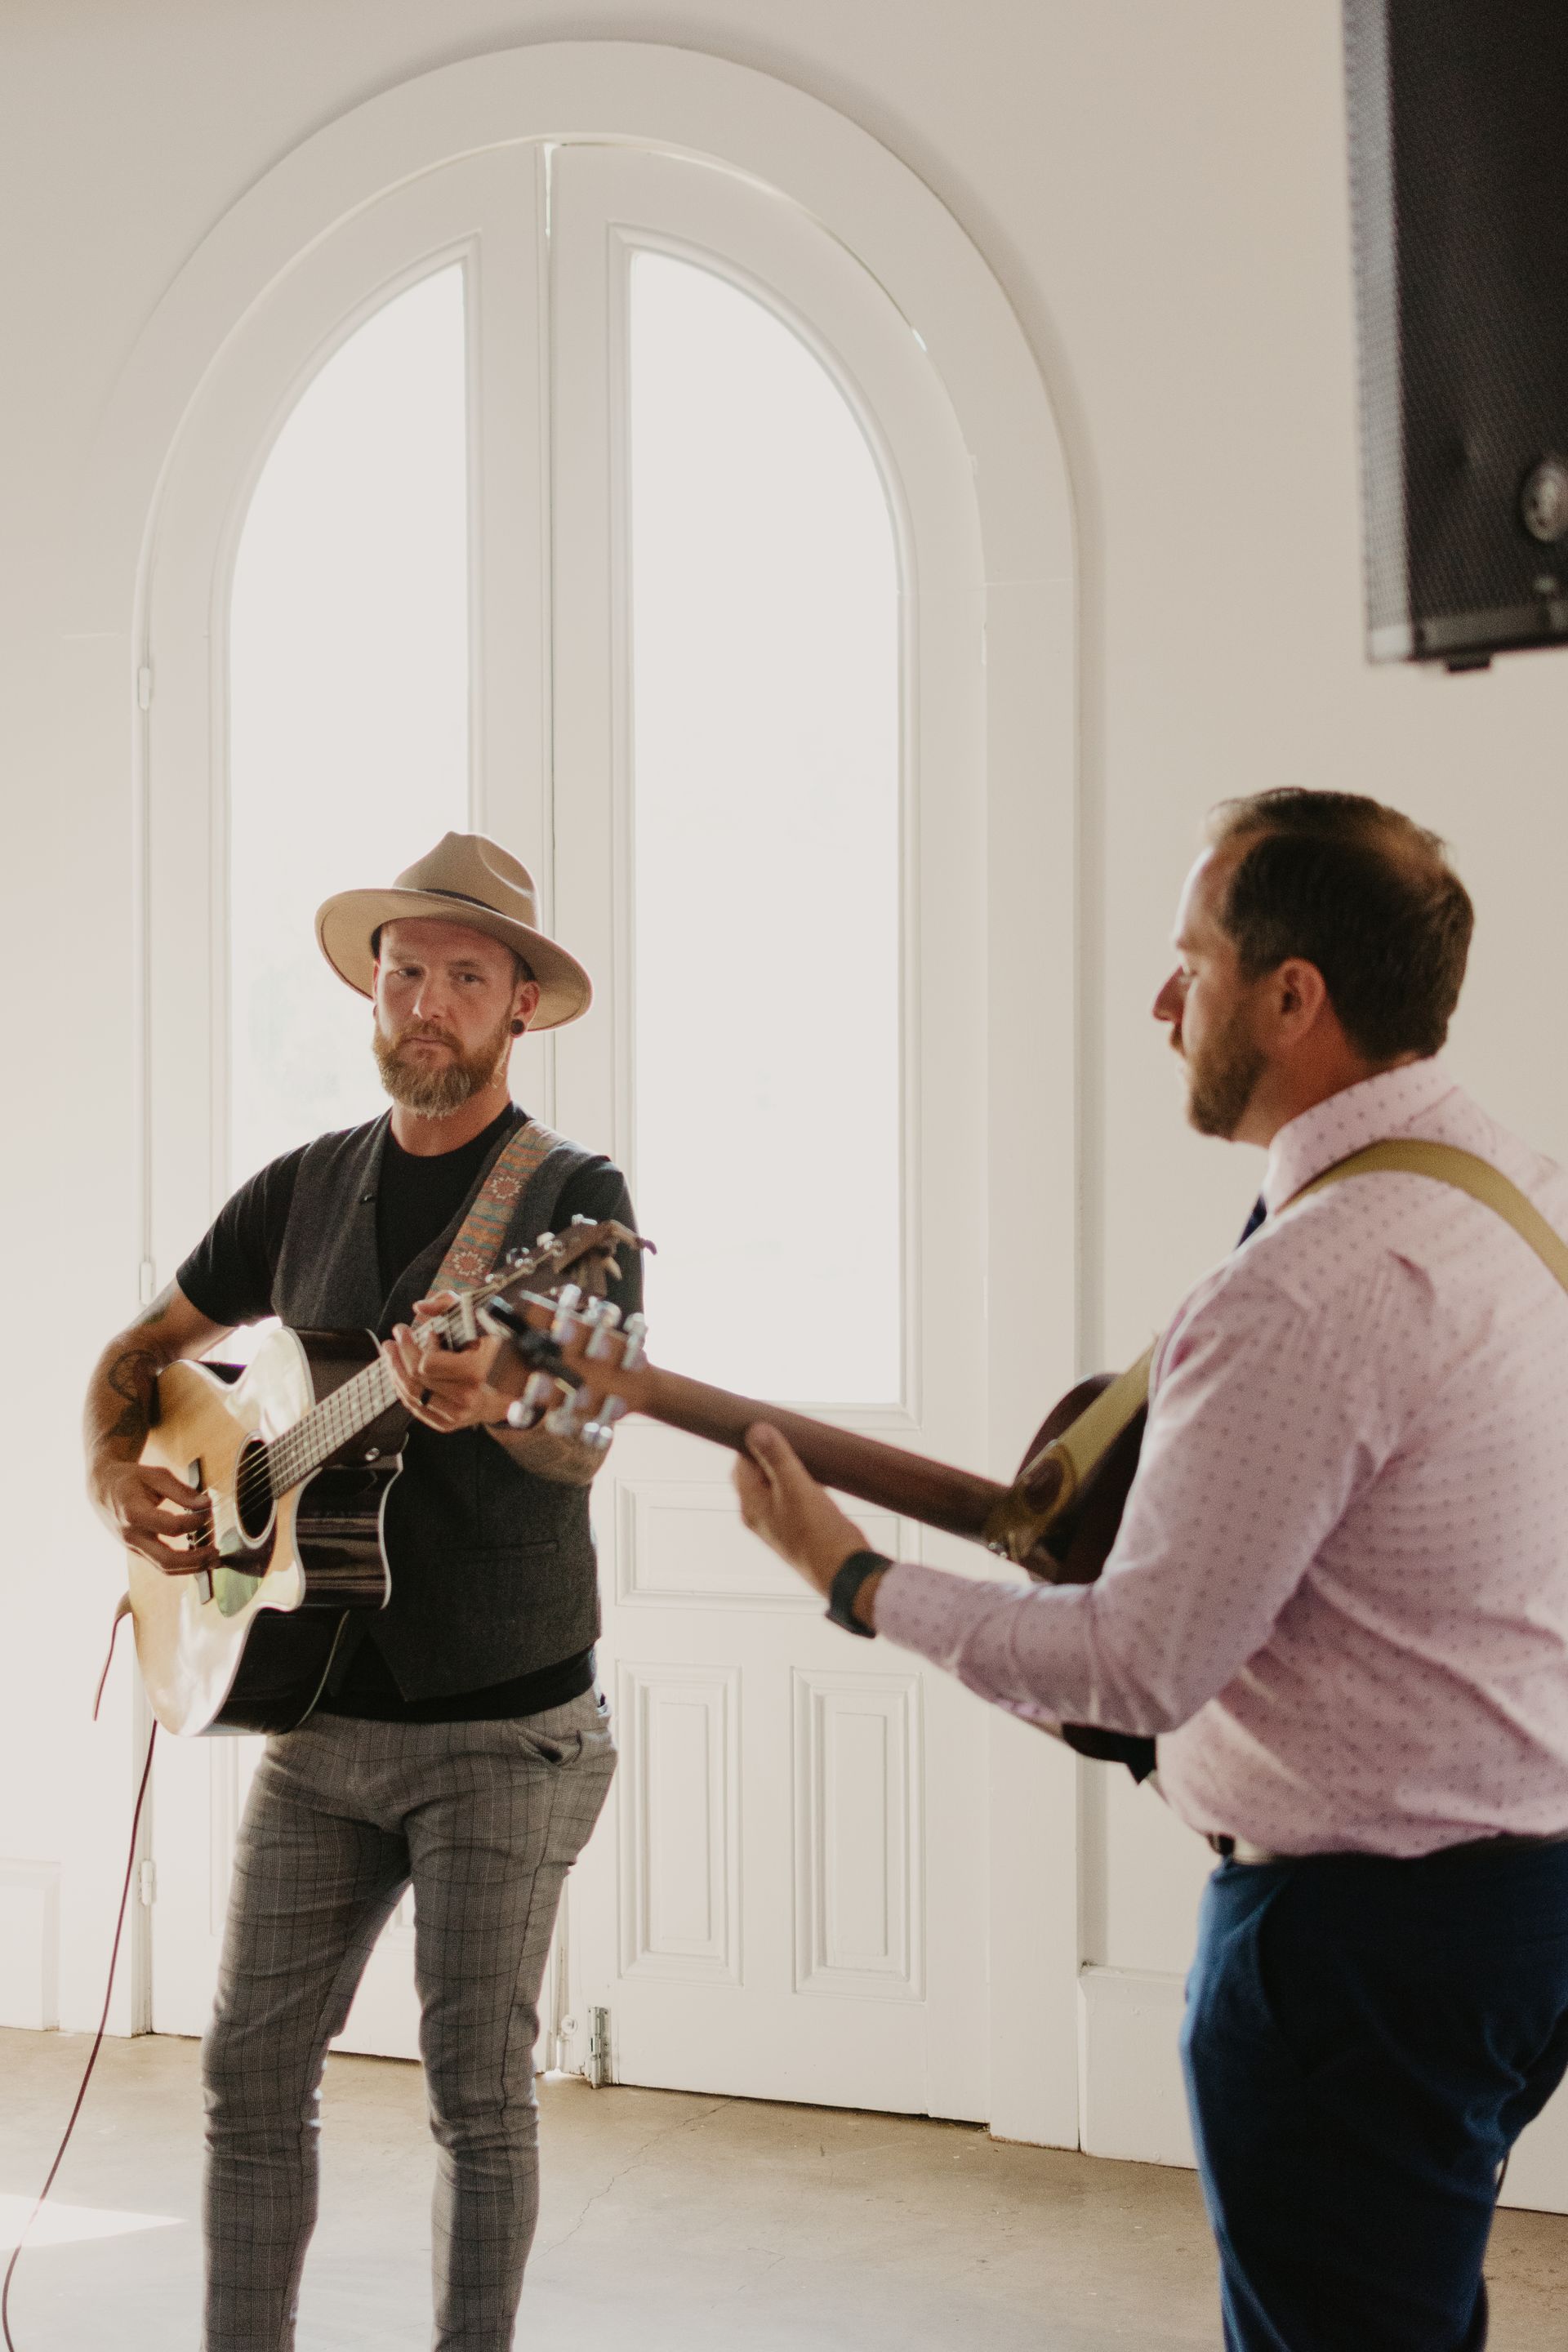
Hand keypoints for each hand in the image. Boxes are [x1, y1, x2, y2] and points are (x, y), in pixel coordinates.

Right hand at [93, 1460, 215, 1577]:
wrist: (101, 1489)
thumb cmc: (130, 1480)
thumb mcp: (155, 1475)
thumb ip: (181, 1491)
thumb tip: (206, 1504)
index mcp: (133, 1513)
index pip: (170, 1527)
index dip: (194, 1521)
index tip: (209, 1511)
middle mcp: (132, 1536)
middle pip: (166, 1560)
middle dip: (196, 1559)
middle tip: (216, 1551)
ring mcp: (133, 1547)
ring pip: (164, 1568)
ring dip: (192, 1568)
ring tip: (214, 1560)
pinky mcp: (137, 1552)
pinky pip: (160, 1565)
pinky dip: (182, 1566)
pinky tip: (200, 1559)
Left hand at [382, 1295, 518, 1432]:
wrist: (514, 1389)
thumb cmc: (496, 1351)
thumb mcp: (479, 1319)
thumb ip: (449, 1303)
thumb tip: (420, 1307)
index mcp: (476, 1374)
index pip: (428, 1364)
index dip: (422, 1346)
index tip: (429, 1332)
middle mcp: (466, 1399)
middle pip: (416, 1378)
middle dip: (400, 1352)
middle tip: (398, 1333)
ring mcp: (456, 1415)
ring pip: (411, 1394)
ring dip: (395, 1370)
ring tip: (390, 1351)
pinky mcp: (447, 1424)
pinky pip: (414, 1408)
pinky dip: (402, 1389)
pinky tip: (398, 1372)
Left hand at [733, 1424, 875, 1611]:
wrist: (844, 1570)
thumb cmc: (818, 1533)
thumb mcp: (796, 1488)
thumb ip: (776, 1457)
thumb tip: (755, 1429)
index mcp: (751, 1505)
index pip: (741, 1462)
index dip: (754, 1442)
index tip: (772, 1424)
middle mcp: (760, 1514)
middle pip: (756, 1472)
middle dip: (772, 1452)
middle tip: (792, 1435)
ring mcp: (779, 1520)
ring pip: (776, 1483)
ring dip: (789, 1466)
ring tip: (807, 1452)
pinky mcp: (798, 1524)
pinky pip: (792, 1494)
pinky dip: (801, 1481)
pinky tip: (818, 1475)